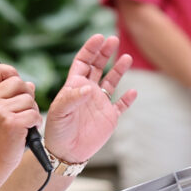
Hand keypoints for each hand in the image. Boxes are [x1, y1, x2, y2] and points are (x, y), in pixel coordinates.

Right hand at [0, 63, 41, 175]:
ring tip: (23, 123)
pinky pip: (34, 113)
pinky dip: (36, 122)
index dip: (9, 73)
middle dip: (26, 95)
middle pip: (18, 82)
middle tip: (21, 110)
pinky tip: (28, 130)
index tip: (14, 85)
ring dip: (32, 111)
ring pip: (29, 99)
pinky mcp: (12, 123)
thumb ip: (6, 95)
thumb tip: (30, 84)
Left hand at [43, 34, 136, 163]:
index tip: (99, 38)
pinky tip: (133, 91)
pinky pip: (121, 104)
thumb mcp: (59, 113)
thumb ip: (72, 98)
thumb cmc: (57, 132)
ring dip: (119, 69)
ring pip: (111, 81)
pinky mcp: (109, 117)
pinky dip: (128, 98)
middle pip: (98, 66)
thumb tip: (88, 87)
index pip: (83, 62)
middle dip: (105, 52)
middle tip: (113, 39)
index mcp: (74, 86)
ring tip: (127, 58)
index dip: (90, 49)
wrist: (66, 153)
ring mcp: (99, 103)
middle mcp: (88, 91)